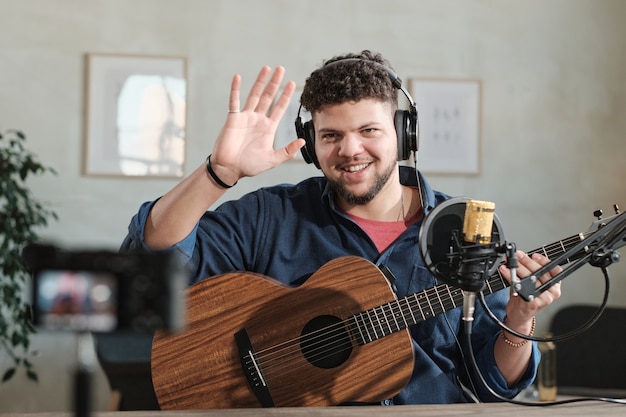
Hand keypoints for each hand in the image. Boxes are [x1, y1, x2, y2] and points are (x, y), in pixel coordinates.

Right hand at [209, 66, 305, 184]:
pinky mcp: (233, 118)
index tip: (292, 83)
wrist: (229, 169)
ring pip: (254, 95)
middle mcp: (258, 119)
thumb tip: (303, 141)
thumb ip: (287, 151)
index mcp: (268, 128)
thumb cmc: (249, 166)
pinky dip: (235, 89)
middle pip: (268, 97)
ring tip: (266, 68)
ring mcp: (245, 117)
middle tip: (281, 68)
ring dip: (260, 82)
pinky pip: (234, 101)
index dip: (286, 96)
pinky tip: (238, 78)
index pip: (279, 108)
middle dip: (275, 83)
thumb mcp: (272, 160)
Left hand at [499, 250, 561, 324]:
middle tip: (518, 255)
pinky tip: (506, 271)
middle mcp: (552, 292)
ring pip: (530, 278)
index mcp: (554, 285)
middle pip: (540, 272)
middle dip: (526, 261)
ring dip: (517, 268)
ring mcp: (543, 298)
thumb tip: (522, 255)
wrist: (519, 315)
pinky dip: (511, 277)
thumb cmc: (525, 297)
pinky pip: (520, 286)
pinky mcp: (532, 303)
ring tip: (509, 263)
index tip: (534, 255)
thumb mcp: (531, 282)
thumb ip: (529, 269)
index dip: (545, 261)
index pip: (555, 270)